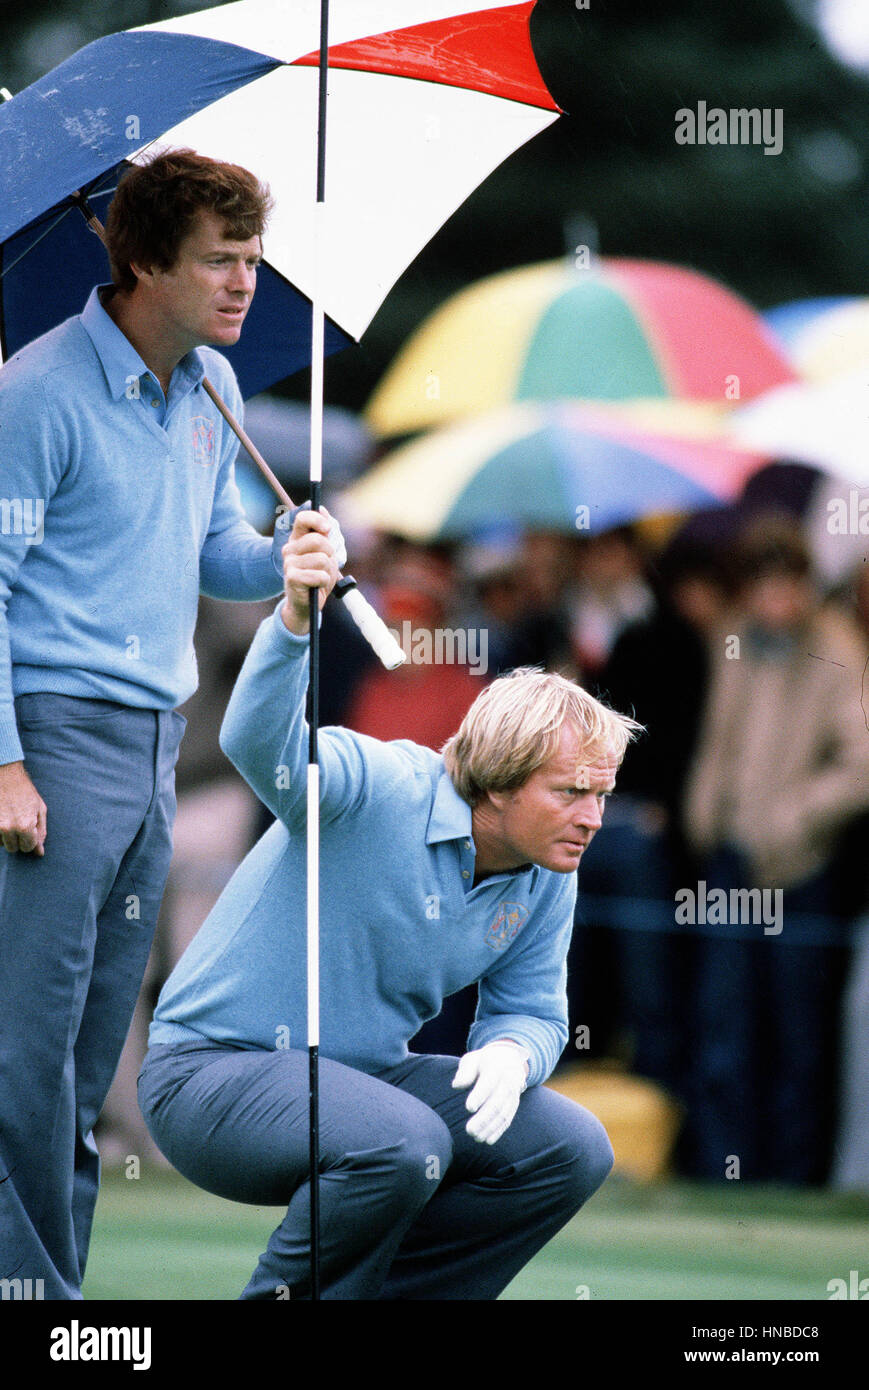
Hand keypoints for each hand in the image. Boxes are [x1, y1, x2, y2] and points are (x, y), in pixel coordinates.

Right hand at [0, 760, 46, 855]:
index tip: (28, 829)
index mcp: (25, 826)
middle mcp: (8, 828)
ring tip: (9, 819)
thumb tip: (39, 853)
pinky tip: (1, 819)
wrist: (5, 775)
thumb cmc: (25, 791)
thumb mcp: (39, 809)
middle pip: (13, 848)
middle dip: (17, 839)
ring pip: (1, 844)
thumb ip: (41, 832)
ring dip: (6, 836)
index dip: (30, 839)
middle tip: (18, 824)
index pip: (28, 848)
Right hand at [279, 507, 341, 633]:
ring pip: (322, 559)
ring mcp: (289, 563)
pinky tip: (317, 586)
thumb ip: (325, 534)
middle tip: (326, 564)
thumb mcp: (325, 554)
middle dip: (329, 553)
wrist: (306, 606)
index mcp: (297, 539)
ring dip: (328, 571)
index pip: (303, 518)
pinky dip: (324, 582)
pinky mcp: (292, 578)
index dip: (317, 520)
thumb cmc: (317, 578)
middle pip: (318, 540)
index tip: (328, 529)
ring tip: (321, 578)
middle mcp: (290, 549)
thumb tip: (323, 508)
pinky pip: (319, 575)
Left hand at [452, 1040, 529, 1144]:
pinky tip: (488, 1140)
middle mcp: (509, 1081)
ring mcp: (514, 1094)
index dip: (480, 1095)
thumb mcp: (473, 1059)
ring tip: (476, 1138)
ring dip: (490, 1128)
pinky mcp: (515, 1103)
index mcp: (497, 1067)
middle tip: (469, 1130)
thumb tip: (456, 1085)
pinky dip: (499, 1130)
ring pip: (503, 1113)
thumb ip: (465, 1071)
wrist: (509, 1058)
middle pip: (497, 1102)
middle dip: (484, 1118)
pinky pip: (508, 1118)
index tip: (469, 1108)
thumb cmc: (484, 1061)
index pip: (489, 1083)